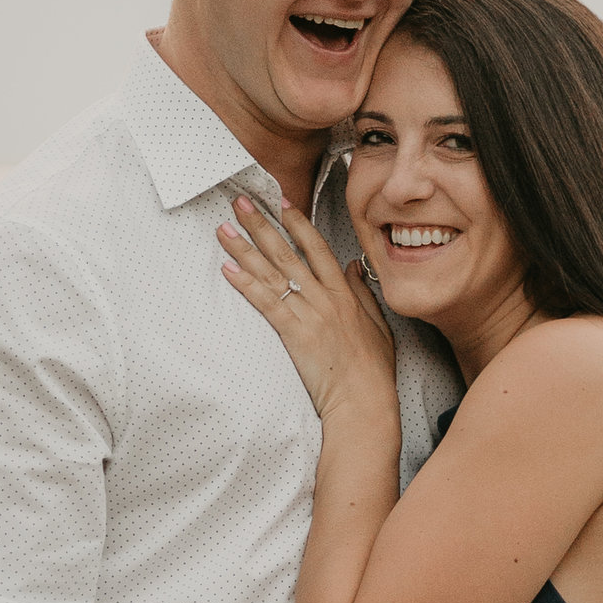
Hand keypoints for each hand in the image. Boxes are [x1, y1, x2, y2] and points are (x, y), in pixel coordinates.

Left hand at [218, 190, 399, 420]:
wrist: (364, 400)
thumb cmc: (372, 370)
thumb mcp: (378, 325)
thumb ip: (362, 293)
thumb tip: (352, 266)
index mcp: (344, 293)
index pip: (317, 247)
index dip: (297, 222)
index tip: (279, 201)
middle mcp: (325, 297)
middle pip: (287, 252)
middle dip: (261, 224)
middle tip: (240, 202)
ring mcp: (309, 314)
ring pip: (272, 273)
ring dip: (244, 249)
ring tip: (224, 229)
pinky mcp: (295, 333)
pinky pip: (266, 302)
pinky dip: (245, 284)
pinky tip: (227, 269)